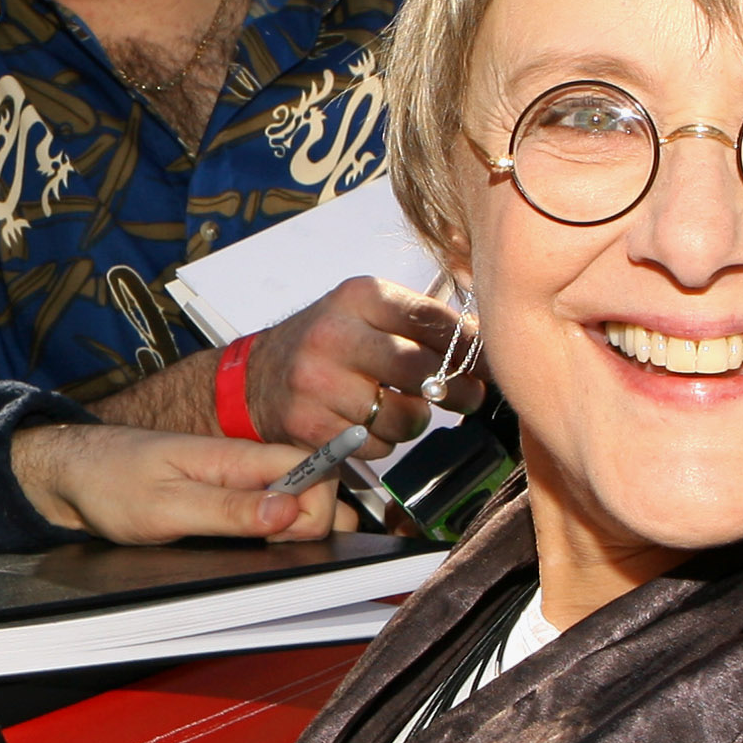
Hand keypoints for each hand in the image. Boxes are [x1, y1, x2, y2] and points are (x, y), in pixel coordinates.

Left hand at [11, 422, 343, 544]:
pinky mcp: (223, 500)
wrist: (70, 474)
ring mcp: (235, 483)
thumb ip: (228, 511)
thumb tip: (289, 512)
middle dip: (312, 523)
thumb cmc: (110, 482)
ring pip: (292, 504)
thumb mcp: (166, 507)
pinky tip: (249, 549)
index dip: (316, 508)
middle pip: (313, 488)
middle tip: (270, 549)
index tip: (285, 538)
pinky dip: (269, 534)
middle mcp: (244, 466)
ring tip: (258, 551)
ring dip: (292, 531)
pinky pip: (265, 513)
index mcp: (237, 457)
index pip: (316, 469)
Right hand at [239, 277, 478, 452]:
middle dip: (456, 390)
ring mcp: (318, 383)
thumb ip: (419, 322)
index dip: (471, 347)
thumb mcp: (365, 313)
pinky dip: (382, 442)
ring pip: (403, 417)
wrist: (254, 378)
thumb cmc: (324, 344)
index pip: (433, 320)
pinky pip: (377, 446)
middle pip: (421, 370)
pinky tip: (365, 424)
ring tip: (398, 408)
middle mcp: (335, 336)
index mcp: (358, 297)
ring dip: (414, 420)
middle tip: (467, 396)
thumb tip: (482, 347)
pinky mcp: (310, 425)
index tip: (489, 363)